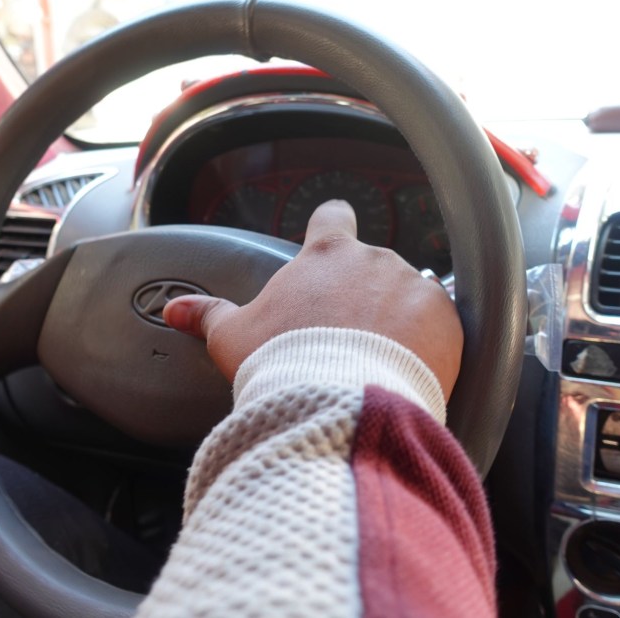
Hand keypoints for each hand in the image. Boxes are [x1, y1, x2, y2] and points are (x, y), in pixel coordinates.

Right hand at [163, 200, 463, 399]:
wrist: (338, 402)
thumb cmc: (282, 365)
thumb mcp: (234, 338)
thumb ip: (207, 314)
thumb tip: (173, 309)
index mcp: (325, 254)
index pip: (333, 216)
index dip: (332, 227)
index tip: (331, 243)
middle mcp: (374, 259)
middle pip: (372, 265)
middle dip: (365, 294)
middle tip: (348, 337)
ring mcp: (414, 286)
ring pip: (408, 296)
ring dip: (398, 320)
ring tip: (380, 362)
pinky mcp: (446, 320)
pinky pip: (441, 326)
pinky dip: (429, 344)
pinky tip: (408, 371)